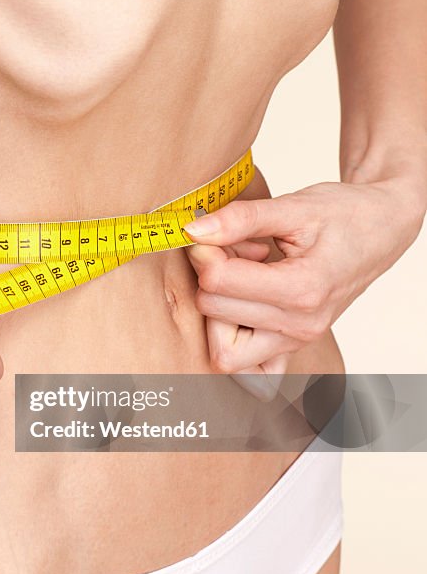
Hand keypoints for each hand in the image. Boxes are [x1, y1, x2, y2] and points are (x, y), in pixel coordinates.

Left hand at [184, 177, 422, 394]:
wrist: (379, 231)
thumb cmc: (344, 215)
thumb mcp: (294, 206)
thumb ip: (241, 219)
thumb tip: (194, 231)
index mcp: (303, 289)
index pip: (218, 282)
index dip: (203, 252)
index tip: (211, 232)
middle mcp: (300, 325)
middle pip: (214, 312)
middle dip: (209, 275)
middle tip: (231, 248)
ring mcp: (297, 340)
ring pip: (225, 351)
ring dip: (218, 309)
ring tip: (241, 276)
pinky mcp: (291, 345)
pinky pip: (249, 367)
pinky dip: (235, 341)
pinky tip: (243, 304)